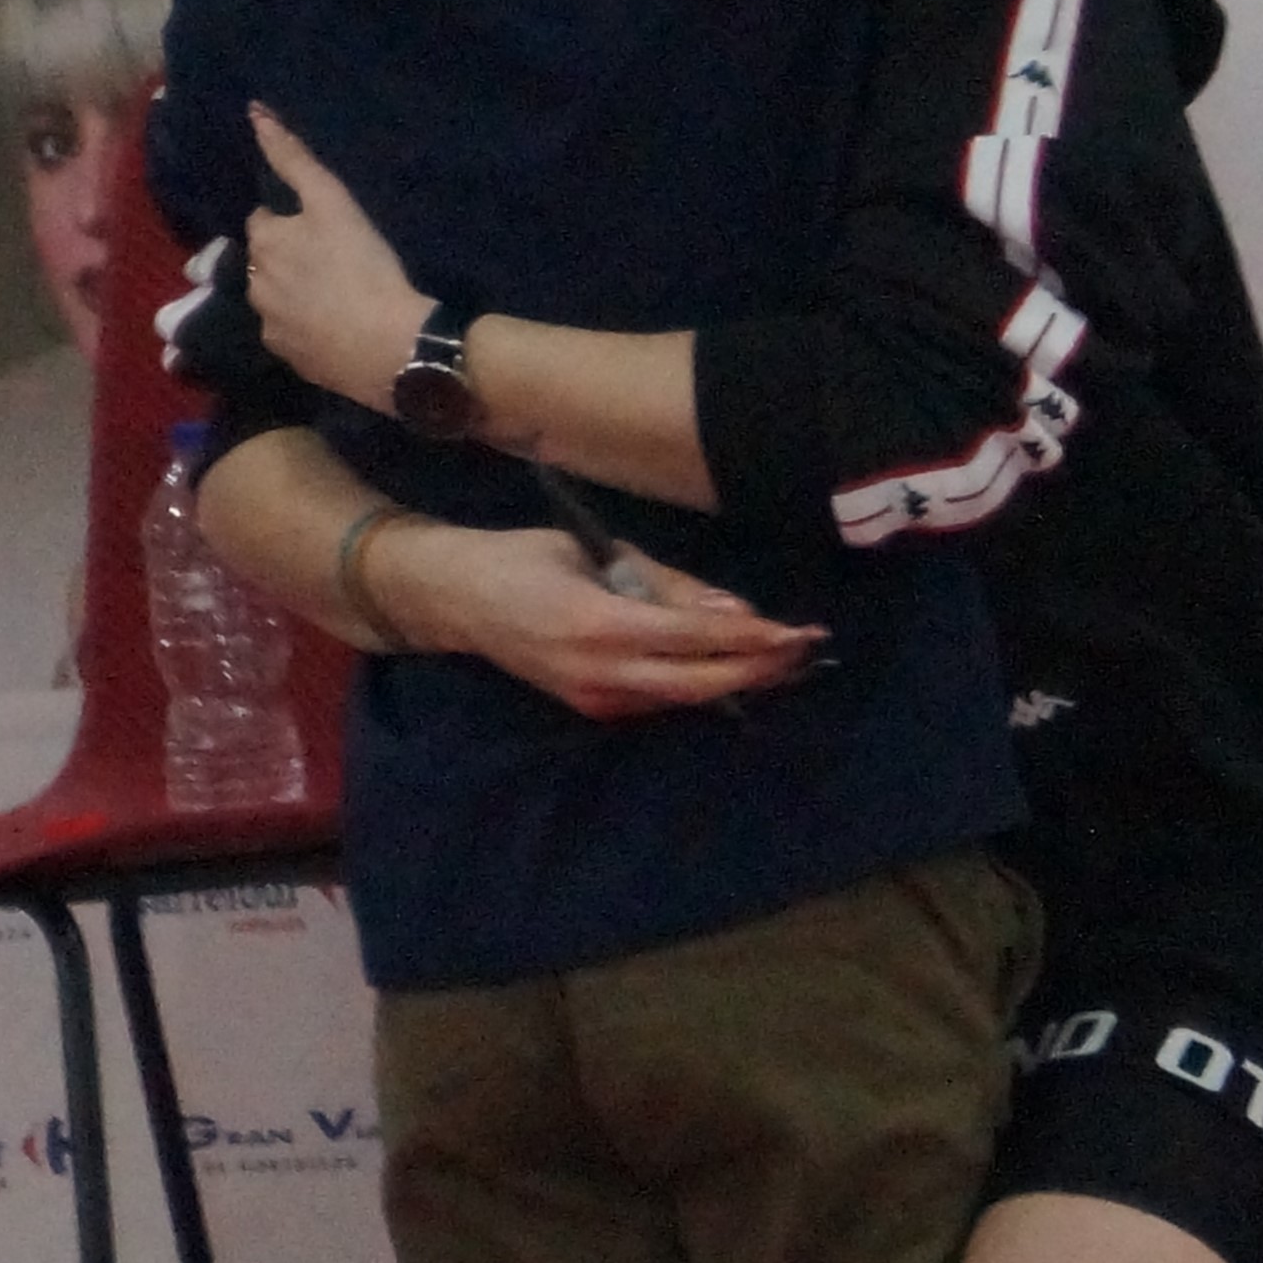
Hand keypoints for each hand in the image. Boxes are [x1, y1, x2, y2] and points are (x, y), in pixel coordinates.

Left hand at [244, 108, 433, 412]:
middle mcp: (253, 283)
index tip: (322, 230)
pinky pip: (290, 335)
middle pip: (264, 262)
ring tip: (334, 300)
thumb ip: (294, 160)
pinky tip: (334, 330)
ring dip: (292, 296)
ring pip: (275, 300)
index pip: (264, 220)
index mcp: (264, 242)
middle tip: (332, 265)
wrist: (391, 348)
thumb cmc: (365, 267)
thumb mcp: (334, 202)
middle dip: (286, 260)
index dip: (291, 222)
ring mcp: (269, 325)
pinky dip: (304, 330)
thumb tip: (254, 112)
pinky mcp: (289, 358)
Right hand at [367, 522, 826, 719]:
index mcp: (598, 624)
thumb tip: (737, 614)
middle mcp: (598, 672)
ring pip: (685, 698)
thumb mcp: (600, 553)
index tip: (798, 632)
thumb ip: (669, 587)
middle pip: (699, 684)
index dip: (751, 640)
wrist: (455, 599)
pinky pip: (661, 700)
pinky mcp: (593, 709)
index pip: (694, 639)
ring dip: (739, 680)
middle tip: (807, 650)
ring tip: (787, 658)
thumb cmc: (526, 558)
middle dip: (760, 671)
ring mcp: (593, 699)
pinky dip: (702, 684)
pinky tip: (736, 667)